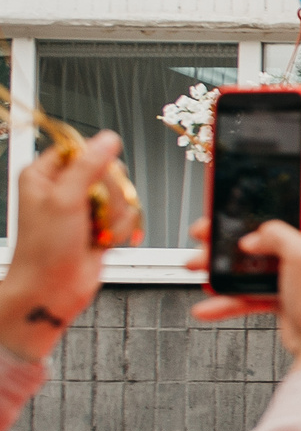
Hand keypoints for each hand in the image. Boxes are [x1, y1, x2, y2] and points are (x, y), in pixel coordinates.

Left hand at [0, 130, 133, 360]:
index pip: (80, 149)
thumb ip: (88, 166)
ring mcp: (84, 208)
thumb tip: (107, 140)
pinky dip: (119, 231)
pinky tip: (102, 242)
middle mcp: (64, 189)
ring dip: (115, 218)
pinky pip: (126, 217)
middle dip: (110, 197)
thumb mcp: (65, 199)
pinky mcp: (100, 226)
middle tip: (93, 213)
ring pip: (122, 196)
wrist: (52, 290)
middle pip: (108, 172)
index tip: (93, 179)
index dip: (94, 162)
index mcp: (44, 175)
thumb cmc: (44, 250)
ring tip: (94, 233)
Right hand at [192, 213, 300, 381]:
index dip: (267, 198)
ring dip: (219, 267)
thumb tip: (254, 237)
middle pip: (259, 233)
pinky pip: (247, 293)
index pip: (293, 203)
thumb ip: (278, 234)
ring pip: (248, 264)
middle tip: (202, 234)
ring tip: (196, 267)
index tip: (240, 197)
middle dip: (226, 235)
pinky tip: (209, 306)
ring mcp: (291, 274)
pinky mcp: (281, 295)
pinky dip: (227, 300)